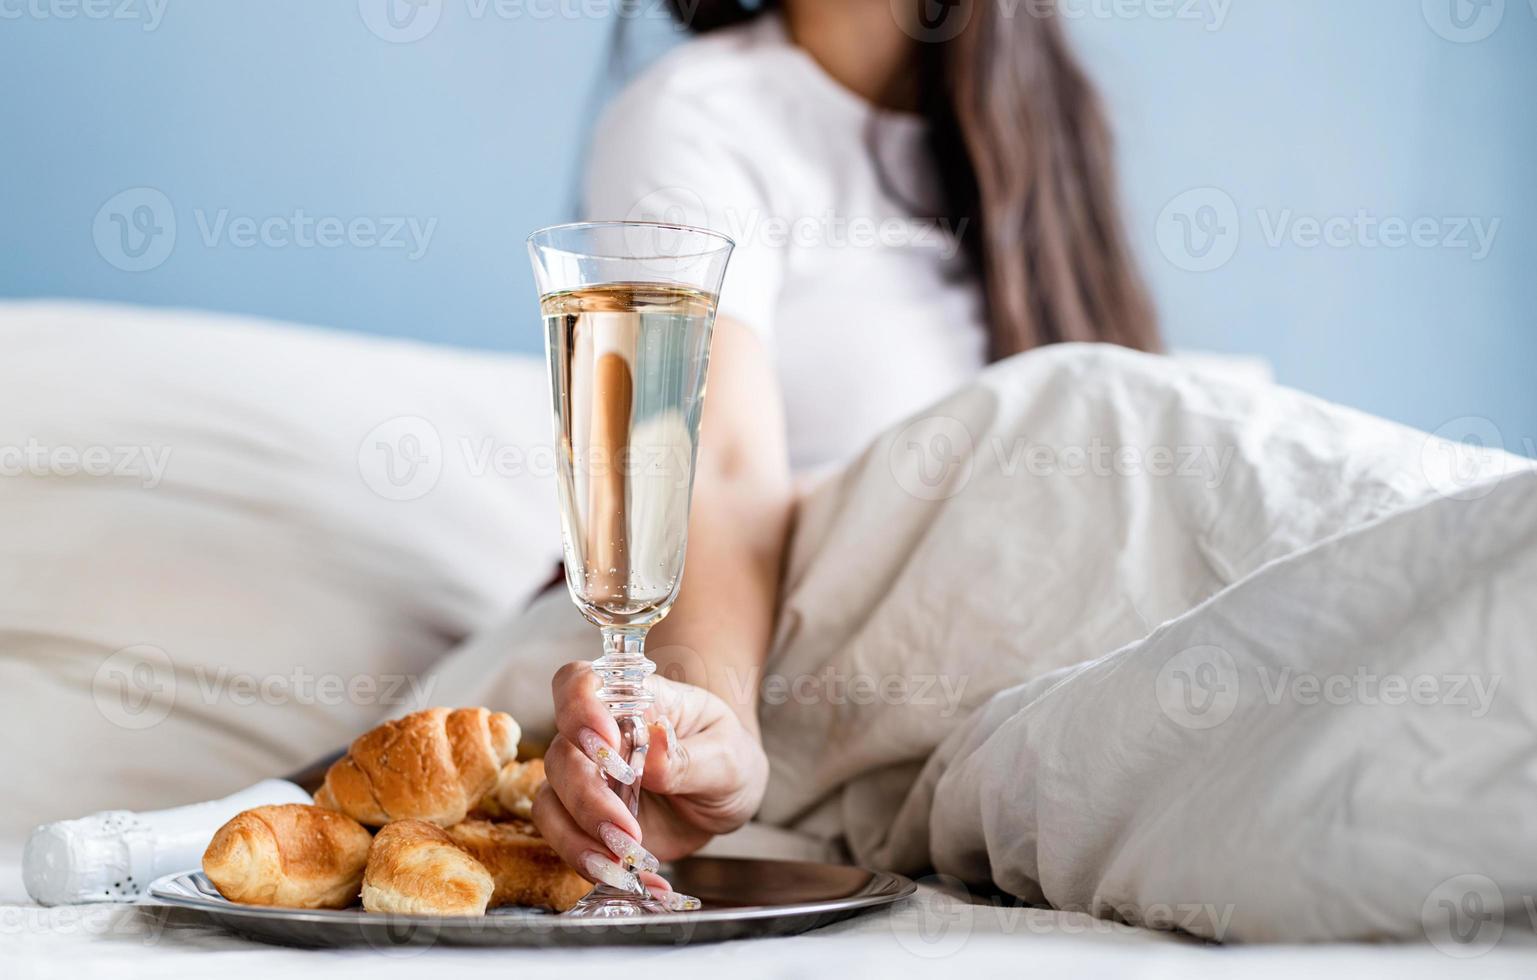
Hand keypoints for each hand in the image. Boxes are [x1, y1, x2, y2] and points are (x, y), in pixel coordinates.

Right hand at [532, 661, 768, 905]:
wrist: (726, 792)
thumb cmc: (726, 755)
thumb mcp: (729, 756)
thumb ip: (690, 757)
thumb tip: (653, 749)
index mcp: (633, 701)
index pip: (580, 683)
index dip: (579, 708)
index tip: (607, 745)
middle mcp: (598, 737)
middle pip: (560, 756)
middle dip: (586, 798)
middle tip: (626, 831)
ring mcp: (588, 780)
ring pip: (550, 802)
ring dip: (577, 839)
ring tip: (623, 865)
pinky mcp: (587, 821)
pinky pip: (566, 842)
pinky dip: (593, 866)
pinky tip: (635, 881)